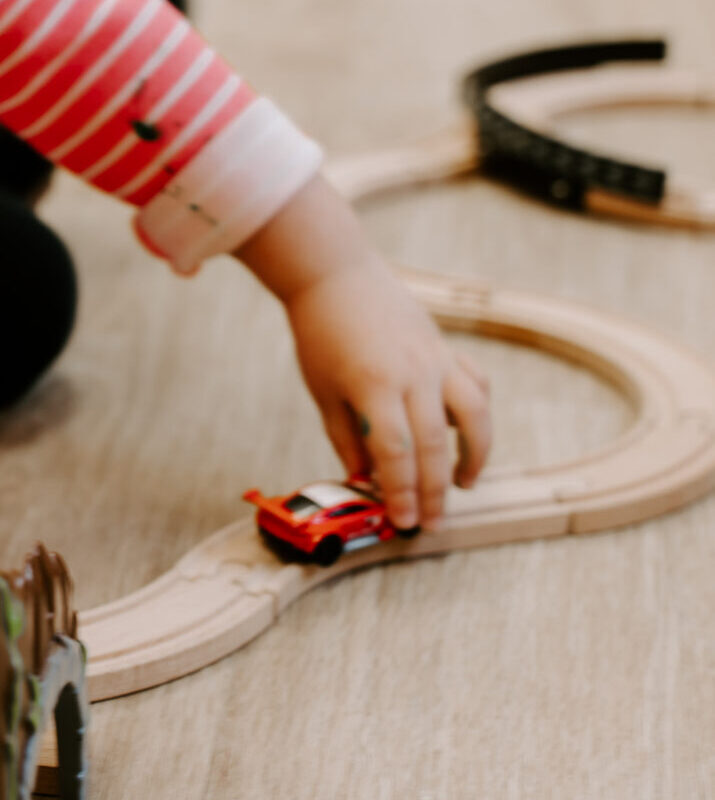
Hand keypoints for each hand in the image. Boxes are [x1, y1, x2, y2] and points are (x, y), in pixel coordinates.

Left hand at [284, 255, 491, 530]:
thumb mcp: (324, 391)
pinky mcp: (447, 349)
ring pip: (474, 416)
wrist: (337, 276)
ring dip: (474, 456)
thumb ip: (347, 438)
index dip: (401, 491)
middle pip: (434, 445)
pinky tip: (467, 436)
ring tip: (462, 486)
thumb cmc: (321, 335)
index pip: (395, 453)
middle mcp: (414, 374)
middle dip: (434, 490)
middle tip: (431, 523)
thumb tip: (366, 480)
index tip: (403, 521)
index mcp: (374, 386)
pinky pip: (476, 386)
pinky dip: (477, 414)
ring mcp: (437, 360)